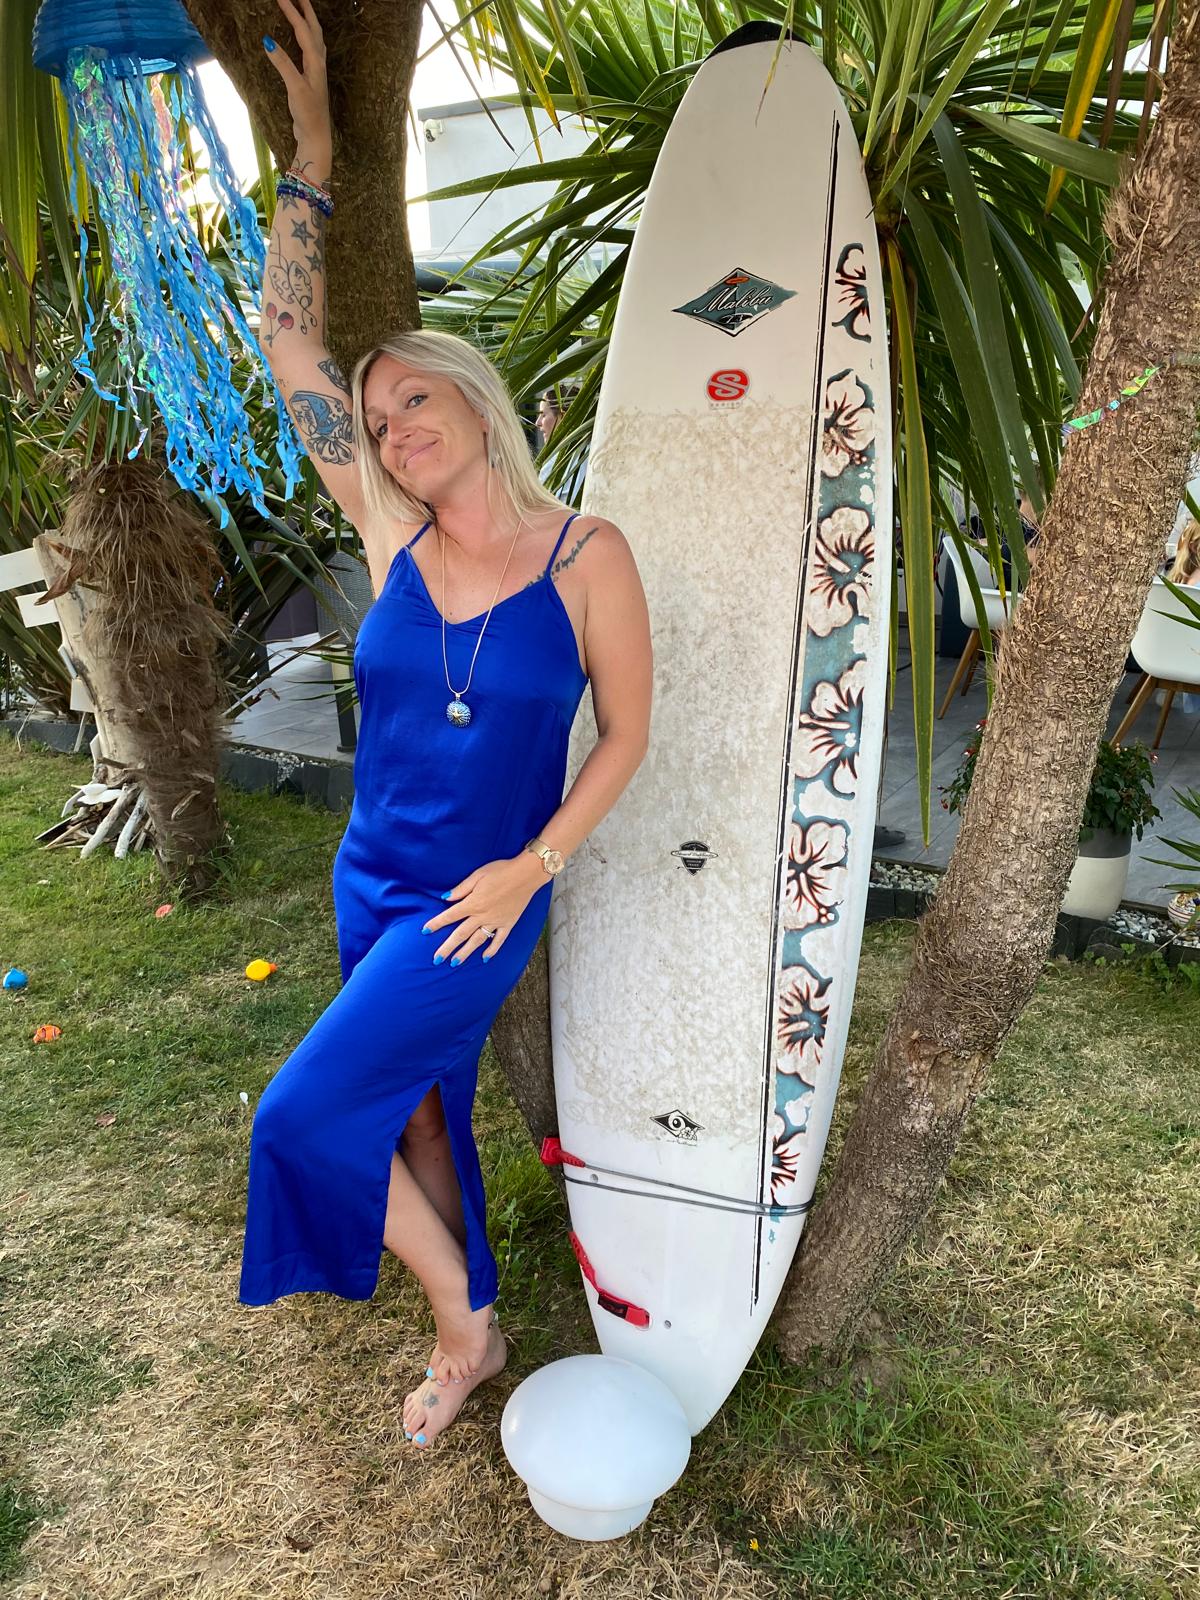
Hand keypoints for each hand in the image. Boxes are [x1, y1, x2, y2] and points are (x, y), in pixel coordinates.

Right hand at [264, 0, 331, 164]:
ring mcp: (317, 70)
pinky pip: (312, 49)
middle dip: (306, 9)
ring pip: (316, 38)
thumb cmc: (308, 114)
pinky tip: (304, 40)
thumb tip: (268, 41)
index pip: (303, 29)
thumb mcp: (294, 88)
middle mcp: (319, 63)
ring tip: (302, 9)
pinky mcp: (312, 78)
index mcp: (315, 62)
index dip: (291, 11)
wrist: (316, 136)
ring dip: (309, 21)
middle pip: (314, 29)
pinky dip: (308, 37)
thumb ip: (283, 64)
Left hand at [422, 855, 545, 966]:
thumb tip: (445, 898)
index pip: (450, 916)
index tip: (425, 931)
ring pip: (477, 940)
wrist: (526, 874)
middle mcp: (482, 915)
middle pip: (461, 934)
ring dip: (465, 952)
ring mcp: (496, 921)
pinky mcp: (508, 924)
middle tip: (437, 959)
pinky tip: (484, 958)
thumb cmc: (501, 871)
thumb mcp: (478, 875)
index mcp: (473, 902)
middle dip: (447, 947)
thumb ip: (461, 888)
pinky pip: (498, 940)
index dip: (436, 923)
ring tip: (455, 963)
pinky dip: (492, 950)